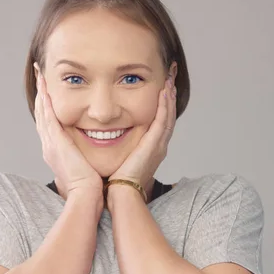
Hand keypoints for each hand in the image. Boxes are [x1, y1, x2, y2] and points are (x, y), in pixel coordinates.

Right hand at [34, 68, 102, 199]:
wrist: (86, 198)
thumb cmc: (90, 189)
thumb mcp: (85, 169)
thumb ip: (86, 160)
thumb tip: (92, 158)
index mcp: (57, 152)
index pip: (50, 125)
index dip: (48, 108)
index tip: (48, 93)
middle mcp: (49, 146)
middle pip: (42, 115)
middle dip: (41, 96)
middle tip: (39, 77)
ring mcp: (50, 143)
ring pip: (42, 112)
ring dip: (41, 92)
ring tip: (39, 75)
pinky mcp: (56, 141)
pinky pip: (48, 115)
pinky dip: (45, 99)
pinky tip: (45, 86)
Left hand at [109, 77, 176, 196]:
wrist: (121, 193)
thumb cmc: (116, 179)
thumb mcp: (120, 157)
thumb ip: (117, 146)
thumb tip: (103, 135)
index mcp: (151, 149)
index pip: (159, 122)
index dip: (162, 106)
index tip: (161, 89)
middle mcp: (158, 146)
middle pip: (168, 116)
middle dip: (169, 98)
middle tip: (170, 79)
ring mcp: (159, 146)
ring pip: (168, 116)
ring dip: (169, 98)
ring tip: (170, 81)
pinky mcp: (154, 146)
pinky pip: (162, 122)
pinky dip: (164, 106)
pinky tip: (164, 93)